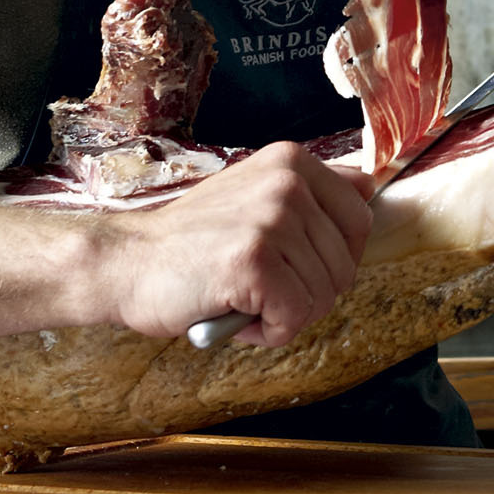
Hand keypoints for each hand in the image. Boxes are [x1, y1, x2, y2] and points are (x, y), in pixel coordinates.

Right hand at [106, 141, 373, 346]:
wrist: (125, 263)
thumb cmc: (190, 243)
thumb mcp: (255, 196)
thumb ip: (311, 191)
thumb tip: (368, 184)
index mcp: (292, 161)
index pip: (359, 219)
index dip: (332, 259)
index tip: (291, 266)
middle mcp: (288, 182)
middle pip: (344, 265)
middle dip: (307, 294)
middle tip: (257, 290)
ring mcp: (272, 220)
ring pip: (323, 296)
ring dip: (284, 316)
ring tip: (240, 298)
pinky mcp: (255, 262)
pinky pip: (295, 317)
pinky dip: (269, 332)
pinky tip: (234, 314)